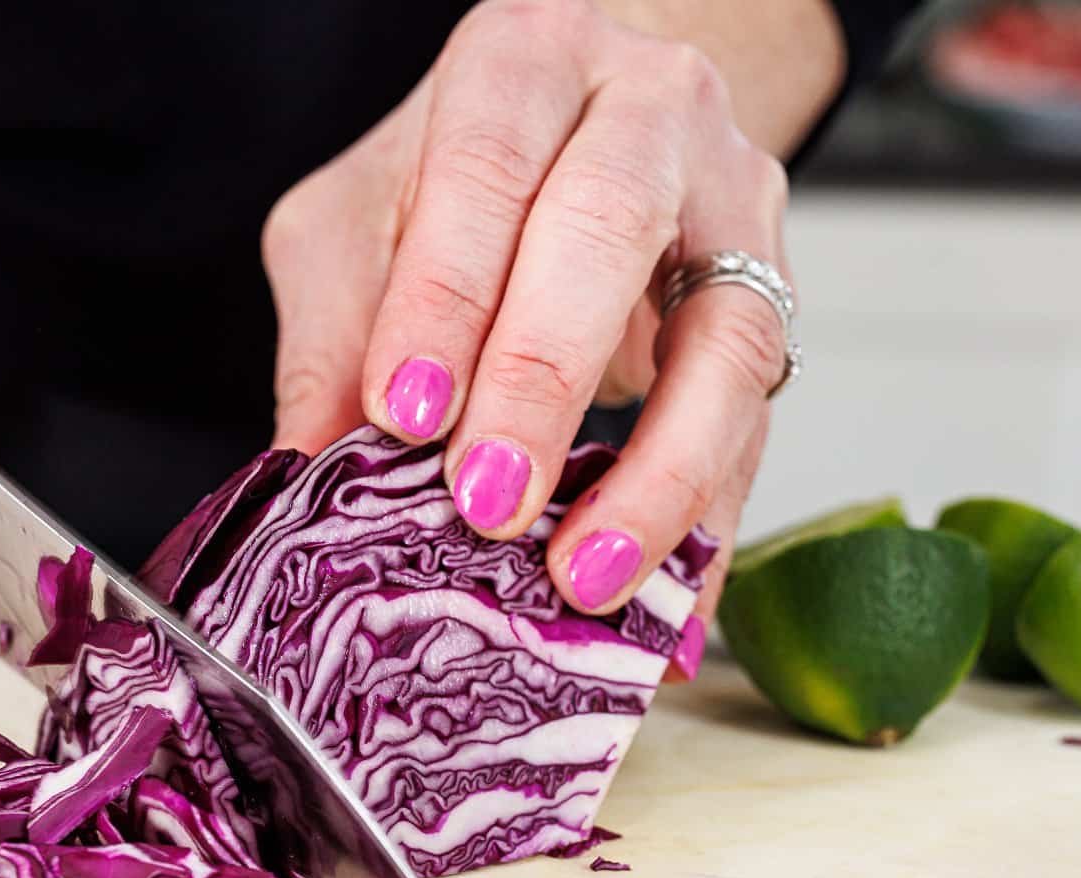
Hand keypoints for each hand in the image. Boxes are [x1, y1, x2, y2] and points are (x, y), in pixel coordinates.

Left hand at [263, 0, 795, 622]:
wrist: (586, 132)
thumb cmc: (457, 177)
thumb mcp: (357, 221)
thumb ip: (332, 330)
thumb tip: (307, 473)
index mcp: (528, 60)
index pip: (486, 170)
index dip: (445, 296)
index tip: (405, 414)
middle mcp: (650, 107)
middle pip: (609, 232)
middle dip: (543, 379)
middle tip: (487, 501)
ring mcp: (734, 203)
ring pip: (724, 337)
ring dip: (657, 474)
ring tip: (584, 577)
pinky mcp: (773, 302)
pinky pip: (755, 424)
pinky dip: (707, 526)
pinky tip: (668, 615)